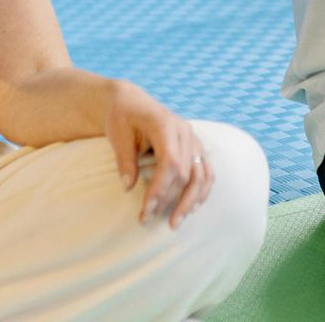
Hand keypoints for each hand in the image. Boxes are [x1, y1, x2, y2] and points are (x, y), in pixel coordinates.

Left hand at [103, 80, 213, 228]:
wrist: (131, 101)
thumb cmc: (123, 116)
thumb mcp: (117, 134)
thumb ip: (125, 159)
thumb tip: (128, 187)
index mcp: (166, 125)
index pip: (170, 163)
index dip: (160, 189)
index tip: (146, 209)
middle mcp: (185, 131)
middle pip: (186, 172)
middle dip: (170, 200)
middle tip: (149, 219)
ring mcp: (193, 138)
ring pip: (201, 174)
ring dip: (190, 201)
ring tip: (175, 222)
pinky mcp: (194, 146)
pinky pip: (206, 170)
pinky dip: (202, 190)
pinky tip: (193, 207)